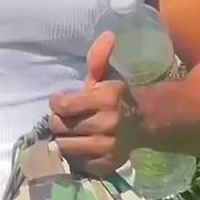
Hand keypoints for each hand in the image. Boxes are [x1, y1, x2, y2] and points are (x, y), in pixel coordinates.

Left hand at [49, 31, 140, 176]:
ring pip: (66, 146)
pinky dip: (74, 155)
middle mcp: (108, 124)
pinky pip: (78, 163)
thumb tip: (107, 35)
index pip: (64, 106)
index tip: (59, 100)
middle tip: (62, 117)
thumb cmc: (116, 96)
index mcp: (106, 99)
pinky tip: (78, 145)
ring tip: (68, 131)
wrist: (144, 122)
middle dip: (57, 121)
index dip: (55, 103)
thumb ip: (98, 58)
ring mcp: (108, 147)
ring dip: (63, 139)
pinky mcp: (108, 164)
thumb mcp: (106, 75)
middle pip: (61, 127)